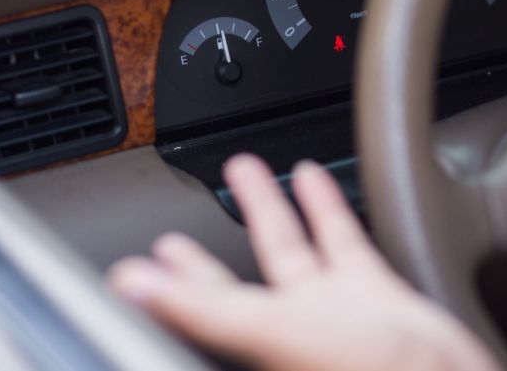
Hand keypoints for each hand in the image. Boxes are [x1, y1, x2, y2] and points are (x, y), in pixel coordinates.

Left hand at [108, 155, 499, 370]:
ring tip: (244, 169)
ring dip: (269, 207)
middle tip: (176, 230)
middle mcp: (292, 326)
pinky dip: (326, 208)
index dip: (167, 287)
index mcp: (260, 338)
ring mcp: (335, 309)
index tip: (135, 267)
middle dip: (205, 256)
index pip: (199, 308)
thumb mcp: (274, 333)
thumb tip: (130, 289)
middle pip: (238, 278)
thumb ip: (203, 308)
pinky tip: (313, 177)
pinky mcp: (376, 294)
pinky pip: (343, 240)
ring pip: (292, 248)